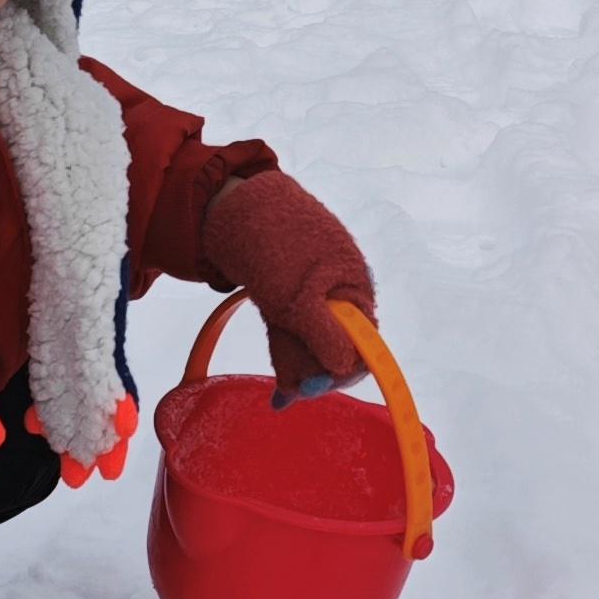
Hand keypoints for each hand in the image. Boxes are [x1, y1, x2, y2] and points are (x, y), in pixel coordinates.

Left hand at [199, 167, 375, 391]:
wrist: (235, 205)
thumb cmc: (273, 244)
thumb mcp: (297, 298)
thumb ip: (324, 334)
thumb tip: (343, 368)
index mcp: (355, 288)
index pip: (363, 344)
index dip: (339, 370)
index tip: (309, 387)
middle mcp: (341, 292)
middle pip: (337, 346)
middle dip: (312, 371)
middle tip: (285, 393)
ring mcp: (316, 292)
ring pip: (313, 341)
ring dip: (298, 365)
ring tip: (281, 390)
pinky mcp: (292, 292)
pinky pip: (297, 328)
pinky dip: (287, 349)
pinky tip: (281, 379)